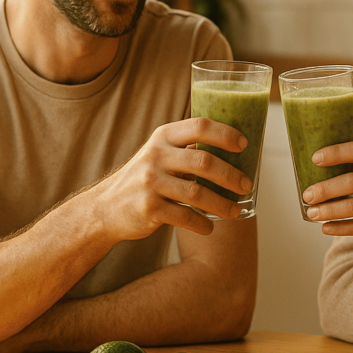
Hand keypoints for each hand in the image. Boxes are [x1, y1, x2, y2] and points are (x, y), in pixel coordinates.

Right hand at [88, 117, 251, 239]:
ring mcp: (150, 182)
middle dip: (231, 175)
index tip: (244, 145)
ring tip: (235, 211)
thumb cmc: (145, 178)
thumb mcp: (160, 154)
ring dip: (222, 204)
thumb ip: (187, 149)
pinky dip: (202, 224)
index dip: (226, 134)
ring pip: (197, 193)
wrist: (106, 207)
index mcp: (163, 137)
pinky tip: (210, 227)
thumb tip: (234, 151)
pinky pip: (185, 217)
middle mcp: (156, 156)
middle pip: (204, 161)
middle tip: (246, 185)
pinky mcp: (148, 208)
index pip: (200, 125)